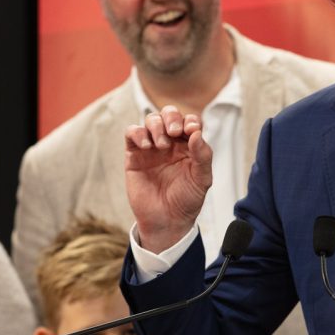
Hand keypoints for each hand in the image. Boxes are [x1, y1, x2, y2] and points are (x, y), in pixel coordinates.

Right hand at [124, 106, 211, 251]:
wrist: (167, 220)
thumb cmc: (187, 200)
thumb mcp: (202, 179)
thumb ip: (202, 155)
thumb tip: (196, 133)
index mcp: (189, 145)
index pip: (190, 122)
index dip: (191, 121)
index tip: (192, 131)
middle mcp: (171, 143)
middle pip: (169, 114)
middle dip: (172, 117)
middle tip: (175, 131)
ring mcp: (152, 147)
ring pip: (151, 120)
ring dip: (156, 126)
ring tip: (162, 145)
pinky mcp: (134, 154)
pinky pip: (132, 133)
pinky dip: (138, 133)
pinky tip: (147, 146)